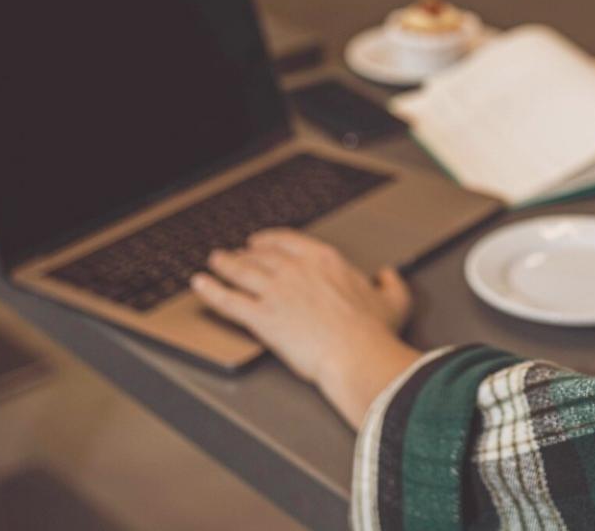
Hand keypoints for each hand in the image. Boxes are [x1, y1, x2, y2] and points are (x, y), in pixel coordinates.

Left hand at [192, 229, 420, 426]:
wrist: (356, 354)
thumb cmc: (374, 332)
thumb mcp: (394, 302)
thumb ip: (391, 284)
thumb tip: (389, 276)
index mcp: (325, 261)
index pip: (289, 242)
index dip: (270, 241)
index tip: (261, 242)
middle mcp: (296, 270)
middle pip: (262, 255)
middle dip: (246, 253)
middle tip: (235, 253)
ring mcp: (276, 292)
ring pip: (241, 272)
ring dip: (224, 264)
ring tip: (214, 261)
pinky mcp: (261, 317)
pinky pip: (228, 300)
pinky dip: (210, 291)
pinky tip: (199, 285)